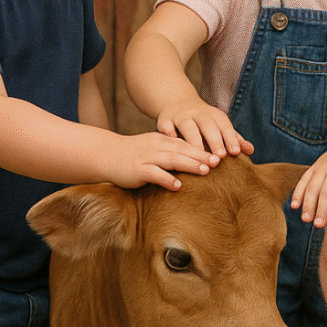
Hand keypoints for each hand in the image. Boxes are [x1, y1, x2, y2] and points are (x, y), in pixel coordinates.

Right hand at [103, 132, 220, 190]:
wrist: (106, 155)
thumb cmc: (134, 155)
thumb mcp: (155, 148)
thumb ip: (172, 152)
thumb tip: (196, 161)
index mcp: (163, 140)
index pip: (186, 144)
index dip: (203, 149)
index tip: (220, 156)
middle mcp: (157, 146)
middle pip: (183, 150)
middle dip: (202, 156)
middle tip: (218, 162)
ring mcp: (146, 157)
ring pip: (172, 159)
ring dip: (189, 165)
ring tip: (205, 171)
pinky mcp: (137, 169)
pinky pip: (154, 174)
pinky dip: (166, 179)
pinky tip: (178, 185)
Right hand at [155, 96, 253, 159]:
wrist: (177, 101)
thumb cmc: (203, 121)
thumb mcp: (218, 126)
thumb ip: (233, 139)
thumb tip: (251, 151)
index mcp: (213, 115)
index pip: (224, 125)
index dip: (230, 138)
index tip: (235, 152)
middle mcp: (197, 113)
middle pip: (207, 125)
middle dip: (214, 140)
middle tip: (219, 157)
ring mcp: (180, 115)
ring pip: (187, 126)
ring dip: (194, 140)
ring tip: (198, 155)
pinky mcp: (164, 118)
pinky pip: (165, 125)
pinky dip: (168, 132)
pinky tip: (173, 143)